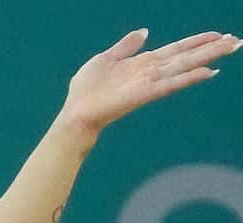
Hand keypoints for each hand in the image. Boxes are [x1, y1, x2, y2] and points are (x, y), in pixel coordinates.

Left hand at [60, 28, 236, 131]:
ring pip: (185, 66)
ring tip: (230, 49)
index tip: (218, 34)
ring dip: (208, 58)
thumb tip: (145, 31)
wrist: (76, 112)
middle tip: (237, 41)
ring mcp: (150, 83)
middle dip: (212, 48)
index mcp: (143, 62)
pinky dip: (189, 77)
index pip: (177, 49)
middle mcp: (152, 72)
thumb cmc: (86, 90)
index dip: (197, 41)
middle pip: (188, 56)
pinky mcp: (145, 94)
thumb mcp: (106, 58)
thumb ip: (127, 46)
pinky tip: (207, 72)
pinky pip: (171, 84)